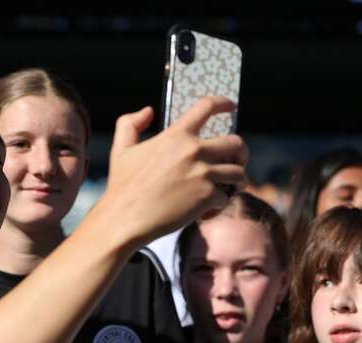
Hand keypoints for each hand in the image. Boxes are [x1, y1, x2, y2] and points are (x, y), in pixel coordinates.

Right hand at [99, 96, 247, 246]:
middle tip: (237, 161)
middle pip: (236, 143)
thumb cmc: (122, 186)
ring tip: (230, 187)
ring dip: (237, 181)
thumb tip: (148, 111)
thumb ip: (130, 123)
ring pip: (238, 173)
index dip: (223, 103)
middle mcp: (194, 151)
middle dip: (241, 152)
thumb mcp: (120, 149)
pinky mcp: (207, 197)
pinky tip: (207, 210)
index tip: (231, 107)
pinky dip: (220, 205)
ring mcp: (203, 174)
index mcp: (176, 135)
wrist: (124, 219)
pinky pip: (226, 197)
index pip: (207, 107)